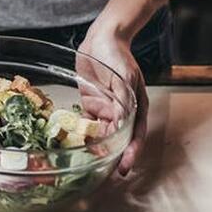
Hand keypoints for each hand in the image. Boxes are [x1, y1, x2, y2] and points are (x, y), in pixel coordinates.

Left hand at [77, 25, 146, 175]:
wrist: (103, 38)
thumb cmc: (119, 55)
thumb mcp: (125, 75)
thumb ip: (125, 98)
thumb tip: (125, 121)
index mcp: (136, 107)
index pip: (134, 135)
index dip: (130, 152)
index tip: (125, 167)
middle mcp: (121, 111)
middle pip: (118, 138)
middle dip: (112, 156)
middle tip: (104, 173)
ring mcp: (105, 108)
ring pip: (102, 133)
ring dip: (96, 147)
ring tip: (87, 163)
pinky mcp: (90, 103)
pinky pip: (86, 122)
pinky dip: (82, 133)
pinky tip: (75, 144)